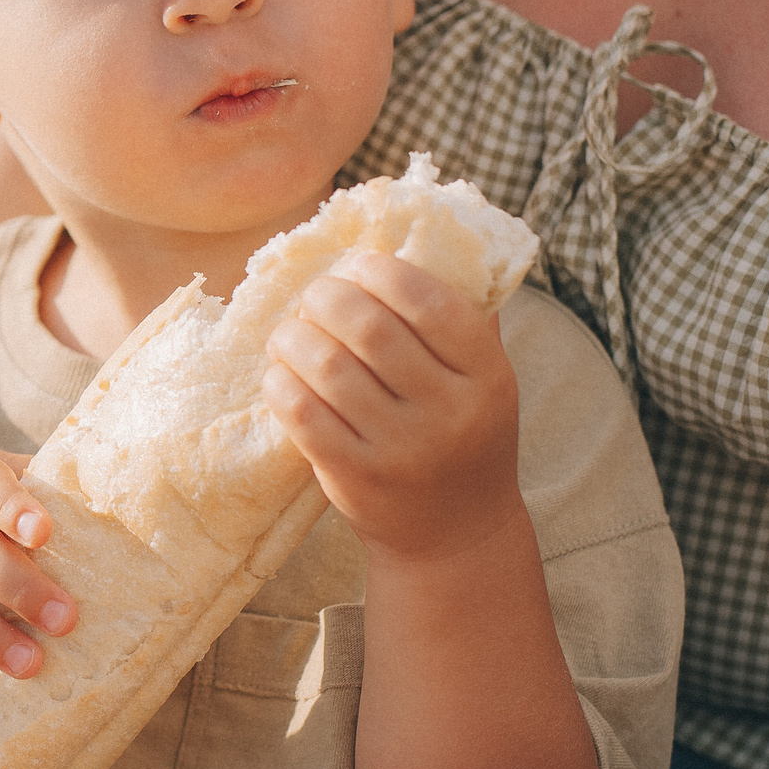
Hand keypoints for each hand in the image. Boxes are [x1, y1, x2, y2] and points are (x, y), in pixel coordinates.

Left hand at [261, 253, 523, 562]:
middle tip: (315, 296)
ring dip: (295, 337)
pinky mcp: (357, 478)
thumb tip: (414, 234)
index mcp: (487, 374)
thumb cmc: (462, 436)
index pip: (429, 300)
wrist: (456, 534)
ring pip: (328, 367)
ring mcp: (402, 449)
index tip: (358, 266)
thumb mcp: (483, 379)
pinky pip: (303, 415)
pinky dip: (282, 384)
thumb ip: (460, 317)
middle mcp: (450, 411)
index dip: (381, 271)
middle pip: (368, 327)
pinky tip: (281, 373)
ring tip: (290, 333)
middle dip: (327, 297)